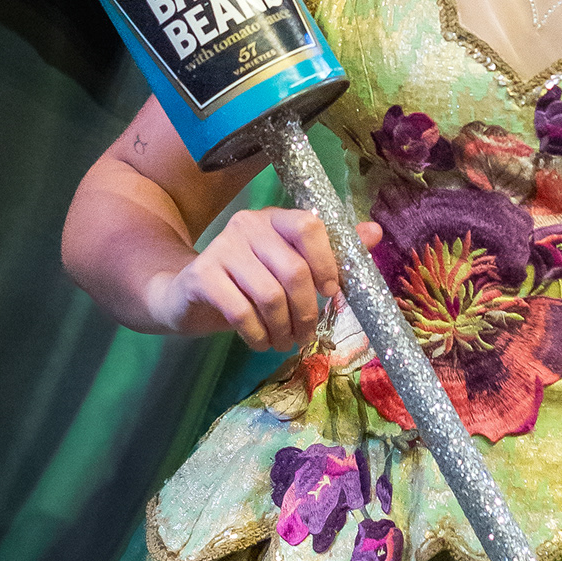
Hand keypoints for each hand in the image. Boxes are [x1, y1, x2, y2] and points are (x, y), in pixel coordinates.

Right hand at [155, 207, 380, 350]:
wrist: (186, 296)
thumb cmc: (248, 281)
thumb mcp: (288, 265)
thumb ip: (330, 250)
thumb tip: (375, 232)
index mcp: (275, 217)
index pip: (309, 225)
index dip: (327, 261)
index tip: (330, 293)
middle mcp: (248, 225)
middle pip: (293, 270)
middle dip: (307, 311)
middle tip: (305, 333)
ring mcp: (221, 248)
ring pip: (269, 295)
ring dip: (283, 329)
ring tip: (284, 342)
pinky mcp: (202, 276)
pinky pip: (241, 312)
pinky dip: (257, 335)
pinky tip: (260, 343)